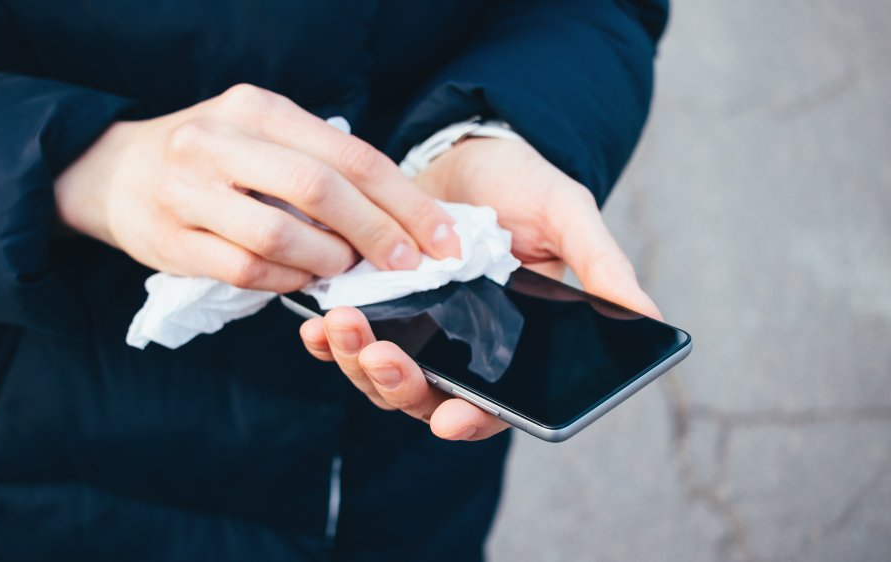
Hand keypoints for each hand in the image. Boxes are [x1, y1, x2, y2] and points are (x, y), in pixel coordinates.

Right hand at [55, 84, 460, 291]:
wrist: (114, 171)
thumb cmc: (211, 156)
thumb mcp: (262, 133)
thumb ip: (321, 162)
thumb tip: (400, 216)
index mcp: (258, 108)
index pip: (351, 154)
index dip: (406, 201)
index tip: (443, 239)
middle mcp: (221, 140)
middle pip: (320, 189)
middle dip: (378, 233)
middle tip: (408, 265)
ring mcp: (190, 190)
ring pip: (281, 235)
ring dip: (328, 259)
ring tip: (343, 266)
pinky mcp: (171, 239)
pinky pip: (247, 270)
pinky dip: (287, 280)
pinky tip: (301, 277)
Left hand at [300, 137, 659, 440]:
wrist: (466, 150)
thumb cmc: (523, 187)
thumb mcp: (566, 217)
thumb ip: (600, 265)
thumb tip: (652, 316)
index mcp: (508, 344)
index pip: (492, 404)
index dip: (473, 420)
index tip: (452, 418)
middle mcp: (457, 347)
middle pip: (423, 397)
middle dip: (397, 385)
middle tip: (381, 356)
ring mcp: (411, 328)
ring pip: (378, 375)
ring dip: (356, 362)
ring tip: (341, 327)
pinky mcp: (372, 304)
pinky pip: (343, 340)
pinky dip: (327, 340)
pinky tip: (316, 324)